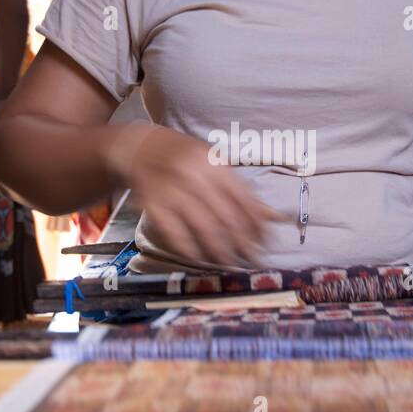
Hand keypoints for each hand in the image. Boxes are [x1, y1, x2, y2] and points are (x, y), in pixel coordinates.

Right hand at [122, 126, 286, 266]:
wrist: (139, 148)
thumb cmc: (184, 157)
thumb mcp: (214, 164)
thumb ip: (241, 190)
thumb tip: (273, 217)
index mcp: (214, 164)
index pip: (244, 200)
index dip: (257, 224)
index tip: (266, 243)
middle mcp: (194, 176)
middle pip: (226, 217)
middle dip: (243, 244)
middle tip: (252, 260)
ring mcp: (172, 191)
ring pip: (204, 229)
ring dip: (219, 251)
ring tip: (229, 263)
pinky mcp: (153, 205)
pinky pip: (175, 234)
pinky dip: (189, 249)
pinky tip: (200, 259)